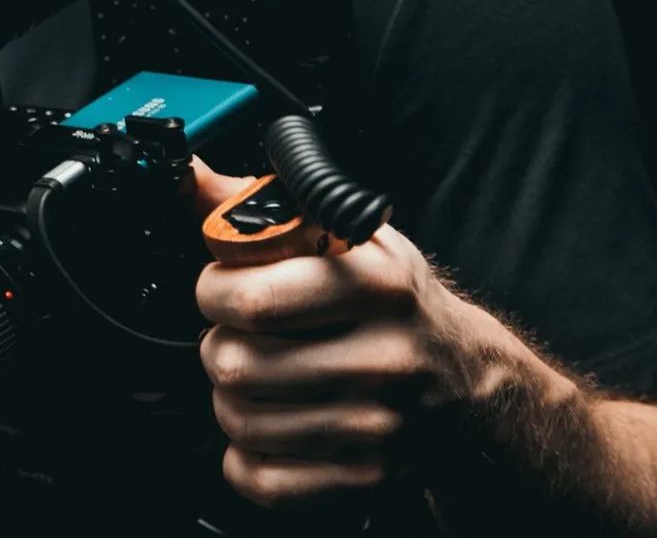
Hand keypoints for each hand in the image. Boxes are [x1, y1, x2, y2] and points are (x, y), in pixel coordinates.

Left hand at [190, 162, 463, 509]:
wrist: (467, 377)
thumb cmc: (394, 301)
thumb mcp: (346, 238)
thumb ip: (263, 211)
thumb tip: (190, 178)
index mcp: (376, 287)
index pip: (251, 299)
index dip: (215, 291)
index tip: (224, 288)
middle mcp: (381, 358)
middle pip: (234, 364)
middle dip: (220, 344)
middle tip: (243, 336)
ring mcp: (376, 426)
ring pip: (238, 420)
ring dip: (233, 398)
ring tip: (262, 377)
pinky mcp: (365, 476)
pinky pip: (262, 479)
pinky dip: (249, 455)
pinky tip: (273, 424)